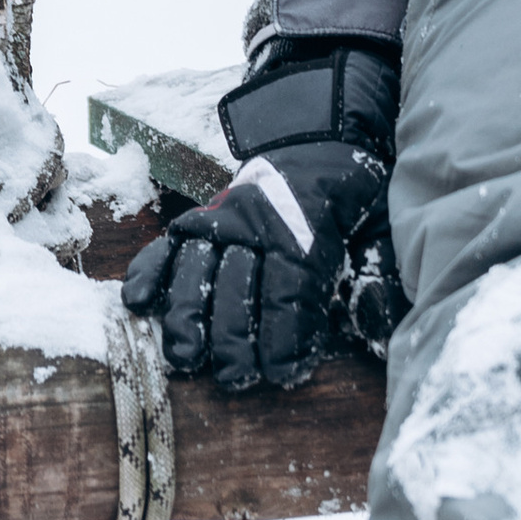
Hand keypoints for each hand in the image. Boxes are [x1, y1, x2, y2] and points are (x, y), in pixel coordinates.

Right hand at [123, 47, 400, 391]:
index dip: (286, 334)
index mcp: (306, 225)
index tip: (286, 373)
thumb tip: (378, 325)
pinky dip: (147, 272)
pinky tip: (137, 304)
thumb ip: (380, 275)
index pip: (290, 286)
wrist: (319, 140)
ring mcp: (220, 219)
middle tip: (236, 379)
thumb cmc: (352, 196)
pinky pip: (166, 246)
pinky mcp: (198, 220)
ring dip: (185, 317)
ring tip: (185, 360)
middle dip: (233, 339)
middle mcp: (255, 221)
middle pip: (235, 286)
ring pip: (193, 270)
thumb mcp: (382, 227)